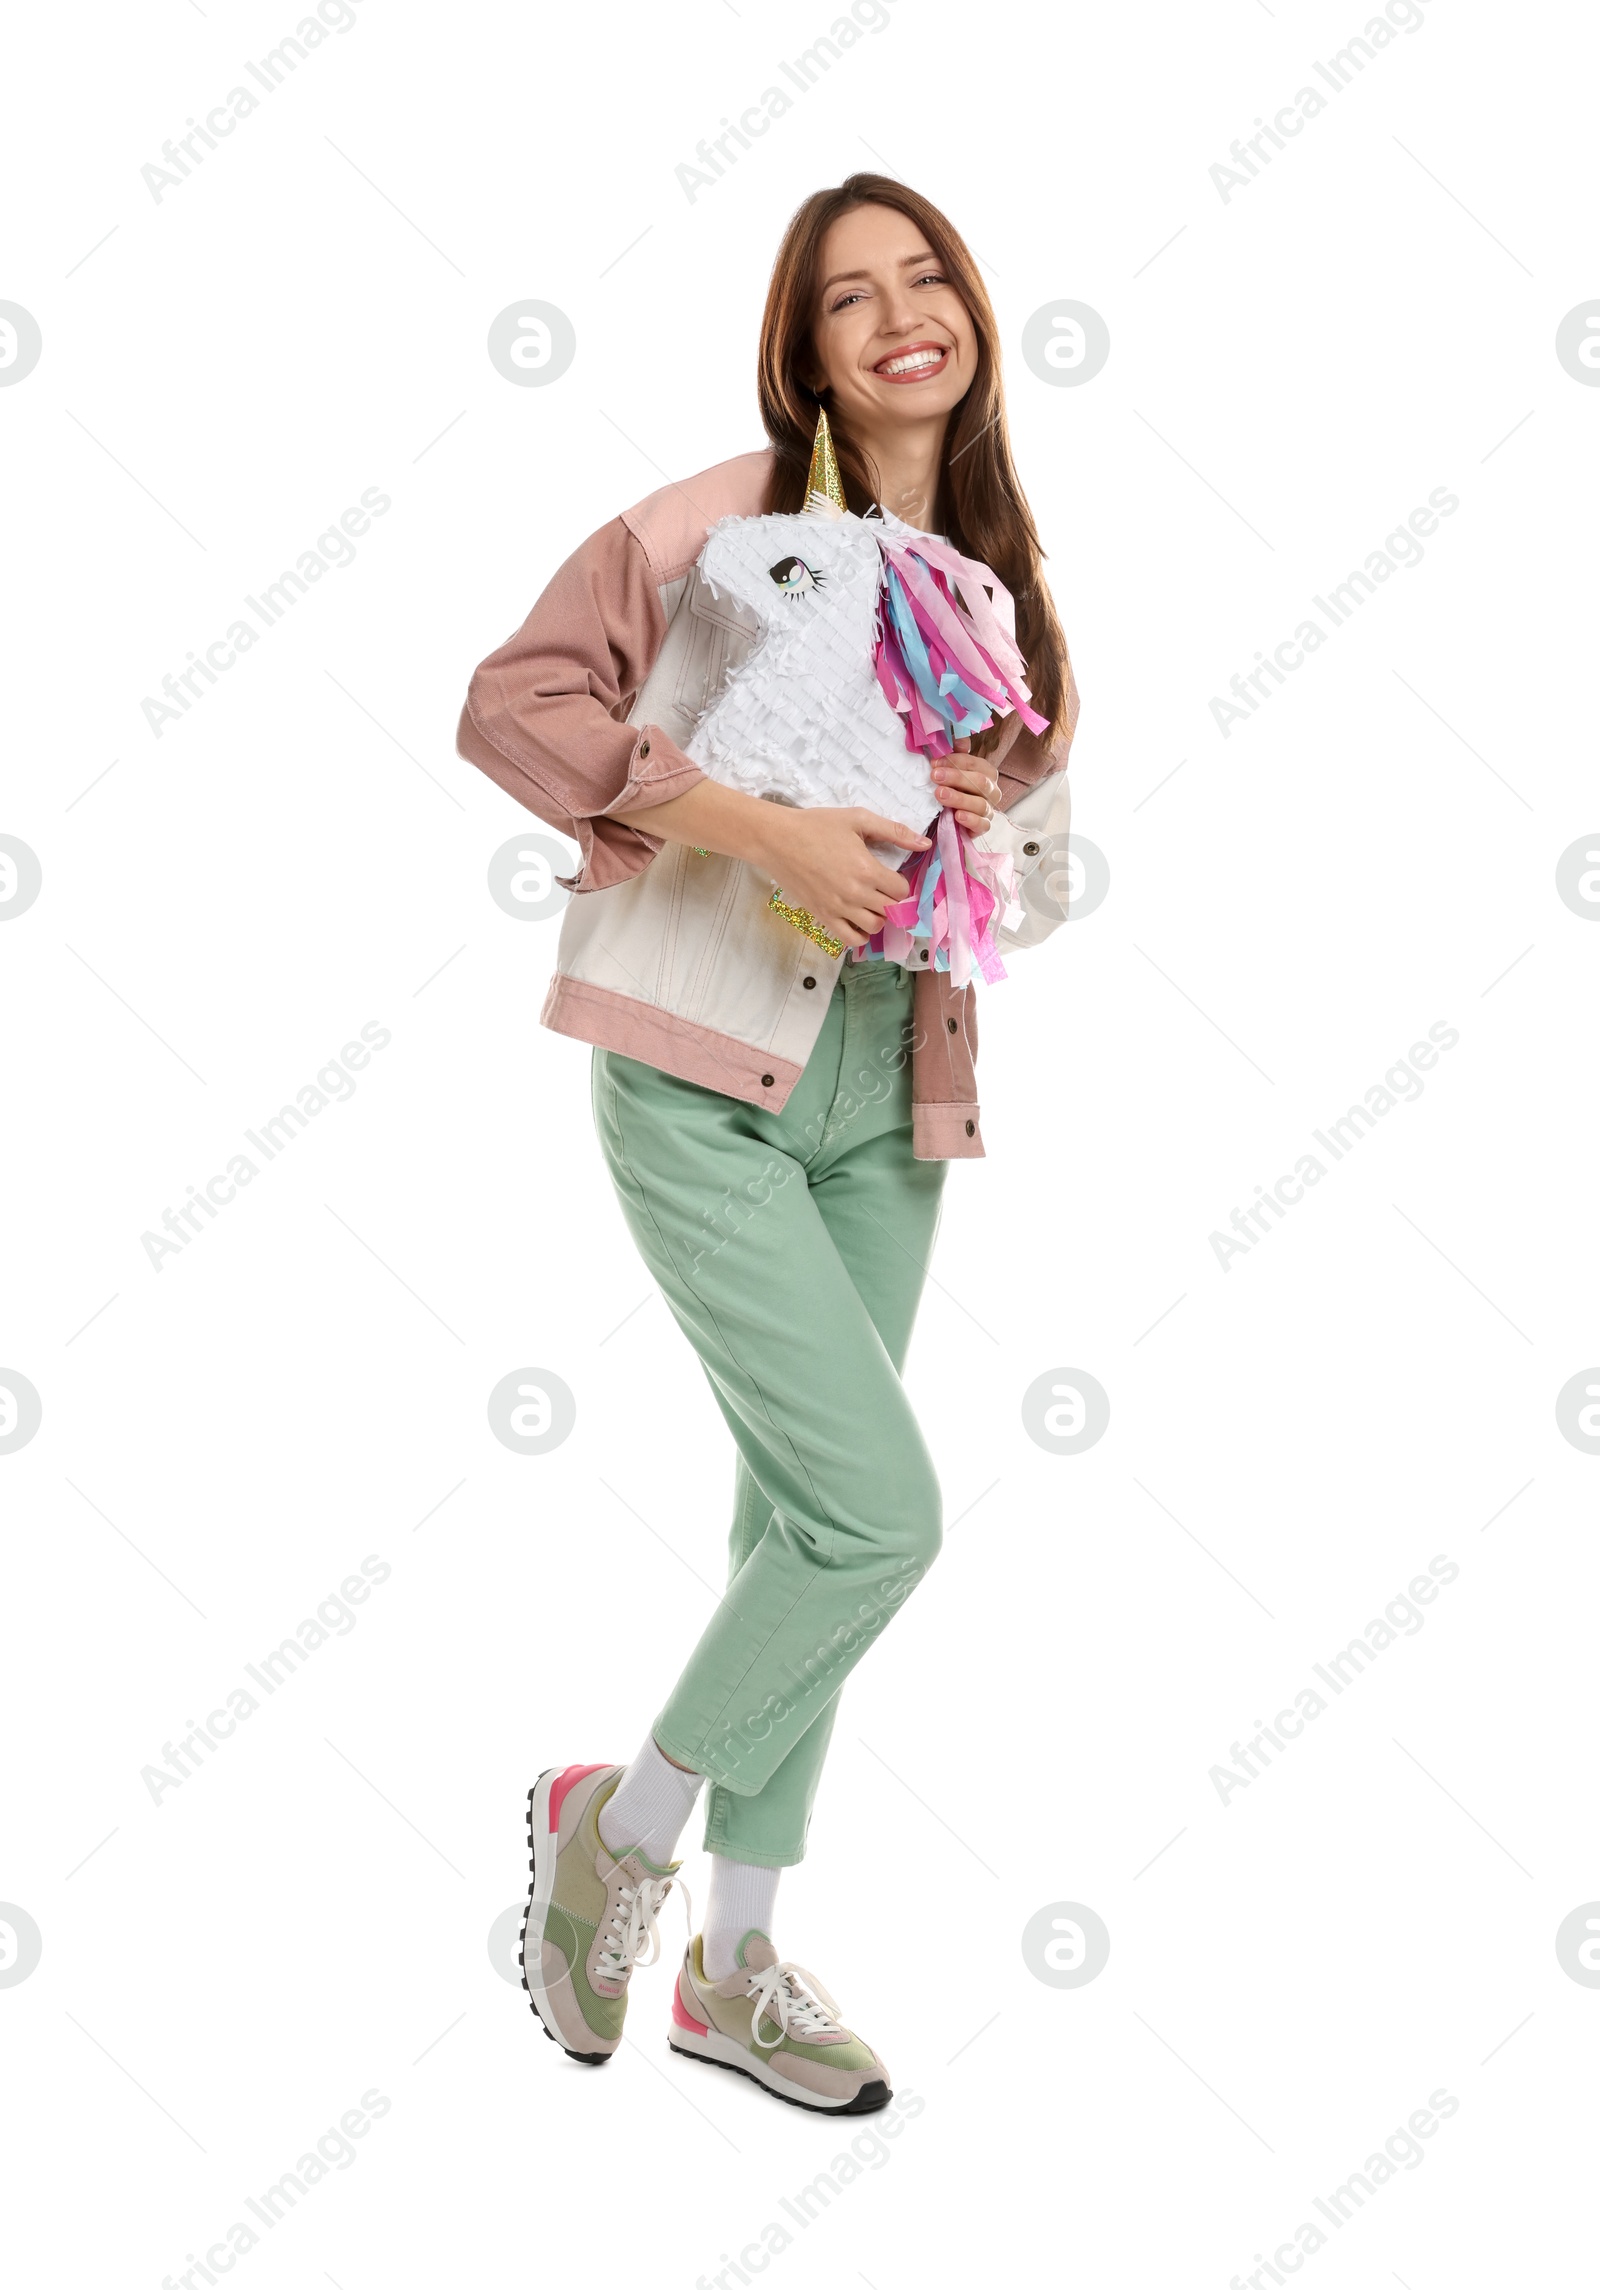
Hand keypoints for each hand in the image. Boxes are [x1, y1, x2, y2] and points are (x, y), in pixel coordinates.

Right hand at [757, 805, 929, 948]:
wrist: (776, 840)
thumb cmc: (816, 825)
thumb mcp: (858, 819)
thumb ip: (894, 831)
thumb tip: (925, 844)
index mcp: (866, 869)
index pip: (901, 890)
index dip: (901, 883)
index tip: (892, 875)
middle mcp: (855, 894)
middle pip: (891, 910)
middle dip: (892, 900)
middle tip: (883, 889)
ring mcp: (838, 909)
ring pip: (874, 928)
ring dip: (878, 917)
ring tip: (870, 902)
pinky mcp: (823, 916)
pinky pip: (850, 939)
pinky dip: (860, 934)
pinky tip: (857, 917)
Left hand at [931, 735, 1002, 835]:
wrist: (951, 817)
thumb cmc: (954, 788)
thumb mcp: (952, 769)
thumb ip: (956, 754)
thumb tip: (960, 740)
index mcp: (987, 772)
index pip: (975, 763)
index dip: (955, 761)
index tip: (934, 762)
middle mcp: (992, 790)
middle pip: (980, 782)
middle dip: (956, 778)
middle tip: (935, 776)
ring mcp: (989, 810)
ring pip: (980, 803)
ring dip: (959, 798)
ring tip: (940, 795)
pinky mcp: (983, 827)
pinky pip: (982, 825)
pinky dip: (971, 820)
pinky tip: (958, 816)